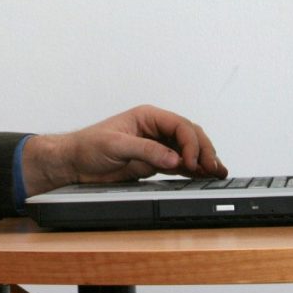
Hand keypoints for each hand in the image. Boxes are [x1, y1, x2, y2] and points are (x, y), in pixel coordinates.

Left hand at [21, 105, 226, 196]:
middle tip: (211, 168)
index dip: (191, 142)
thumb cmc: (88, 146)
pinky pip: (180, 163)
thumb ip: (145, 150)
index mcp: (147, 116)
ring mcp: (157, 145)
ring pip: (189, 149)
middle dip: (203, 150)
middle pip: (189, 135)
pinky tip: (205, 176)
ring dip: (203, 159)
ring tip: (217, 172)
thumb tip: (173, 158)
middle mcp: (155, 129)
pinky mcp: (155, 162)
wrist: (75, 163)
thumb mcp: (115, 145)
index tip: (191, 161)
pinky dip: (194, 169)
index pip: (179, 125)